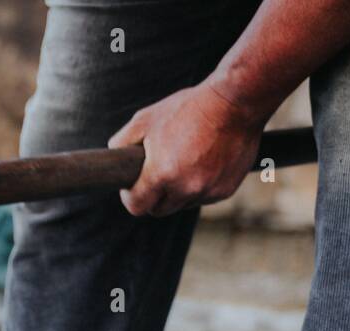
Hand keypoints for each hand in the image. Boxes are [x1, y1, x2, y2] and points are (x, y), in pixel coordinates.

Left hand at [108, 83, 264, 217]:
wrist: (236, 101)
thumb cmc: (188, 107)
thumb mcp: (146, 118)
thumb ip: (123, 141)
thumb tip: (114, 158)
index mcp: (162, 173)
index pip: (136, 206)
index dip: (131, 197)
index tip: (132, 187)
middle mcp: (185, 188)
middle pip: (159, 210)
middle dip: (154, 196)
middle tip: (156, 174)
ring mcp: (207, 191)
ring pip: (182, 204)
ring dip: (178, 191)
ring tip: (184, 160)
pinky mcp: (225, 191)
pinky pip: (203, 197)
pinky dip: (200, 186)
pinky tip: (204, 161)